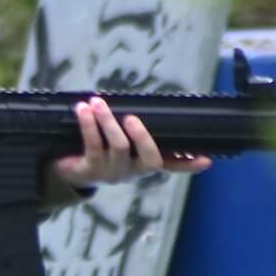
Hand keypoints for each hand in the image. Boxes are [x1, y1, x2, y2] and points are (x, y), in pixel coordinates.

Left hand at [54, 97, 213, 186]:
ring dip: (107, 121)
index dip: (188, 164)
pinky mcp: (91, 170)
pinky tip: (83, 110)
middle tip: (131, 117)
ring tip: (97, 102)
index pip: (171, 165)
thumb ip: (134, 129)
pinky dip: (88, 124)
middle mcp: (133, 171)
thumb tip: (142, 104)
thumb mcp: (121, 139)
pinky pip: (92, 145)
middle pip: (148, 158)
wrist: (69, 169)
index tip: (206, 160)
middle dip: (142, 136)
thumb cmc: (101, 147)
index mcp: (144, 163)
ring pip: (119, 147)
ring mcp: (113, 173)